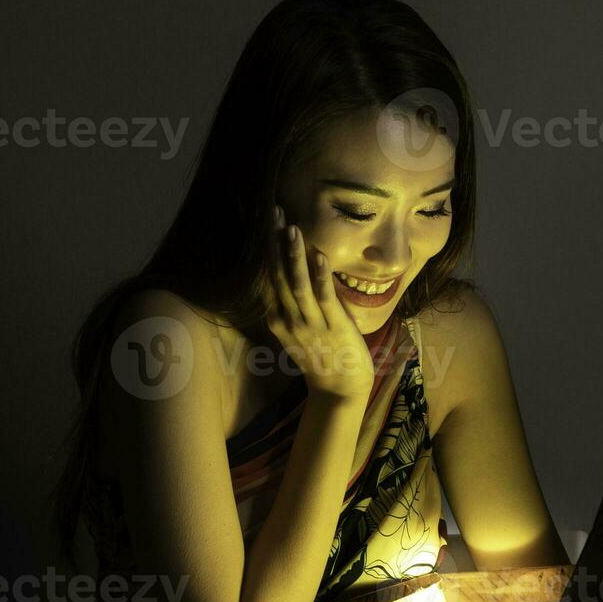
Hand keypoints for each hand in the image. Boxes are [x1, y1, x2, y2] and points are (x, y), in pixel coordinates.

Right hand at [263, 205, 374, 401]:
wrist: (339, 389)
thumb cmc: (322, 356)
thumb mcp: (297, 329)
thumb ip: (291, 302)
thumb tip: (291, 269)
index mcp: (278, 317)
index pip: (265, 278)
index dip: (264, 249)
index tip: (263, 221)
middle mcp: (289, 319)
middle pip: (276, 275)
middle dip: (273, 244)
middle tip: (271, 212)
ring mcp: (310, 324)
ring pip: (297, 284)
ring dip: (293, 256)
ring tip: (290, 228)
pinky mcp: (334, 326)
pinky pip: (325, 298)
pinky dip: (321, 276)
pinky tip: (320, 256)